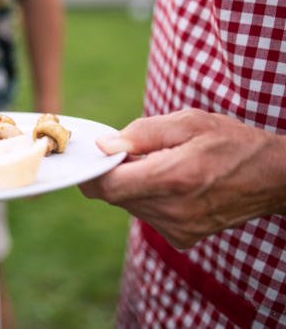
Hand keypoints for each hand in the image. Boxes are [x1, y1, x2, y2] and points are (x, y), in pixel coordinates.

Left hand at [79, 108, 285, 248]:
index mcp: (172, 178)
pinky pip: (147, 215)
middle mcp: (172, 210)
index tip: (96, 155)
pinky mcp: (183, 238)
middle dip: (116, 173)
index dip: (94, 170)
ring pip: (130, 205)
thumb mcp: (188, 122)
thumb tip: (104, 146)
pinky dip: (149, 198)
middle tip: (134, 152)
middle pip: (116, 195)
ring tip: (162, 165)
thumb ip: (141, 133)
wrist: (275, 178)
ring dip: (134, 185)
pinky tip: (173, 184)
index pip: (108, 186)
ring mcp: (178, 229)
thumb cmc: (232, 143)